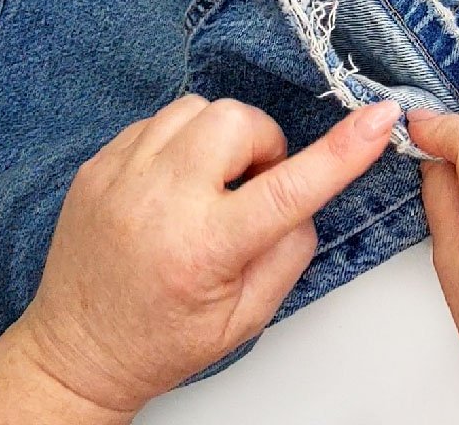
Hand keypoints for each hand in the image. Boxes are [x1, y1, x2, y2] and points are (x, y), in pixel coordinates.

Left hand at [0, 94, 400, 422]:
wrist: (77, 349)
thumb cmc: (163, 341)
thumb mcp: (247, 318)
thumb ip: (289, 252)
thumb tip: (308, 194)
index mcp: (203, 250)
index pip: (289, 189)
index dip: (344, 150)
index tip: (381, 118)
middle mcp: (158, 203)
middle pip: (237, 121)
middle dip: (261, 145)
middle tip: (251, 188)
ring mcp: (120, 177)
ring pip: (197, 109)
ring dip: (220, 139)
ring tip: (211, 186)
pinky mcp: (97, 164)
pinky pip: (157, 120)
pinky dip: (181, 142)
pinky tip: (176, 184)